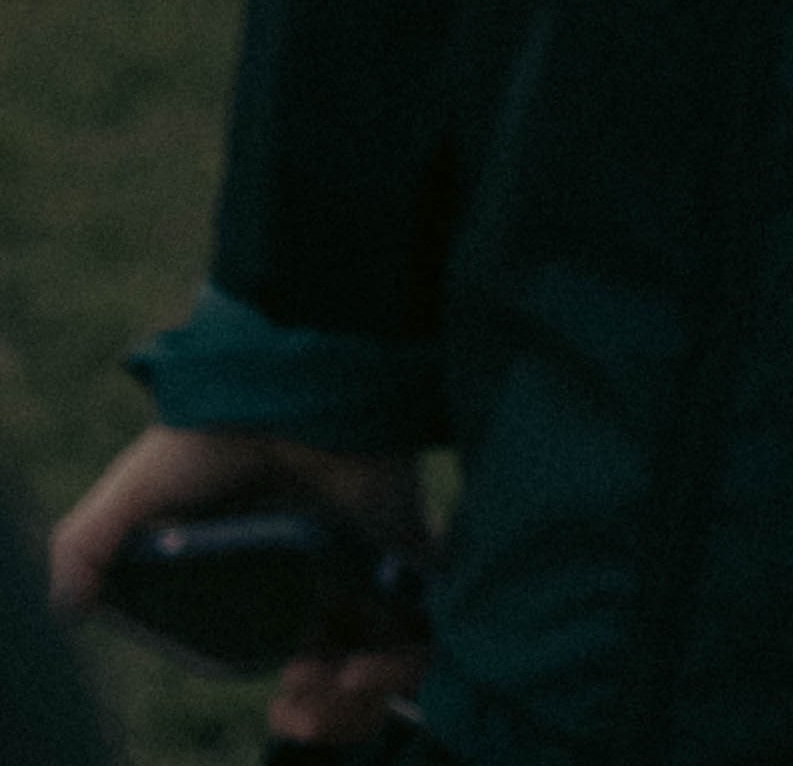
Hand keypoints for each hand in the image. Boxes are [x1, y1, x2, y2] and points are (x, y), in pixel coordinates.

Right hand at [50, 419, 429, 747]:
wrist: (283, 381)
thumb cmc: (212, 431)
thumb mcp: (137, 487)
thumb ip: (90, 543)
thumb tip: (67, 606)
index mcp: (263, 570)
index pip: (288, 652)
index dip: (295, 695)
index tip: (288, 708)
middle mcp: (317, 566)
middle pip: (342, 660)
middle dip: (333, 701)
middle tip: (309, 699)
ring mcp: (364, 551)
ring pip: (387, 646)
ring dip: (369, 683)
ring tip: (340, 678)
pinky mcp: (404, 533)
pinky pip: (427, 606)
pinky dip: (412, 647)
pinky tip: (377, 653)